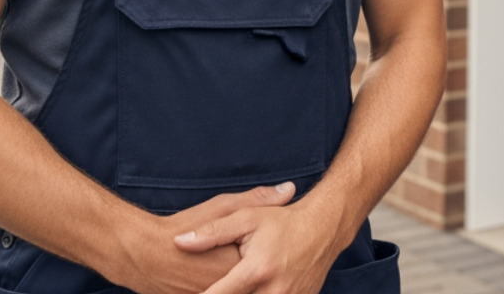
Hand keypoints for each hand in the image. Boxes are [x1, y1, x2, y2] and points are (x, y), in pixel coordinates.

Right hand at [114, 184, 297, 293]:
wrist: (142, 254)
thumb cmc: (182, 228)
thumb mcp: (223, 207)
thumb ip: (259, 200)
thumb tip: (290, 189)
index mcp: (243, 265)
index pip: (273, 266)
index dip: (282, 260)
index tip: (289, 255)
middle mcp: (233, 286)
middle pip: (260, 284)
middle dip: (266, 278)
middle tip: (274, 269)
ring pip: (245, 291)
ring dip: (248, 284)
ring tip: (249, 274)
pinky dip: (232, 288)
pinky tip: (234, 280)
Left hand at [173, 185, 345, 293]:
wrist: (324, 227)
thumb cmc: (282, 222)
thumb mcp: (246, 217)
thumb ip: (212, 232)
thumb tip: (180, 241)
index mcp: (257, 270)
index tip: (186, 292)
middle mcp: (274, 290)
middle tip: (195, 288)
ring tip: (240, 286)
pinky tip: (256, 289)